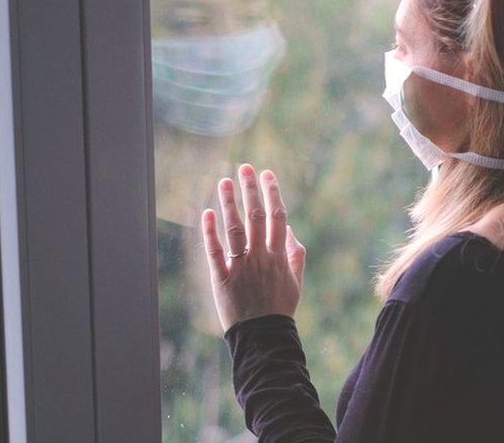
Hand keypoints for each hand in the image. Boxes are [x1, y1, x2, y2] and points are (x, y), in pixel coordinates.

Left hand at [201, 163, 306, 331]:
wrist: (263, 336)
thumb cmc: (280, 308)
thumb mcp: (296, 281)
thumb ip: (296, 254)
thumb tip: (289, 229)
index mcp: (279, 256)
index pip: (278, 217)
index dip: (273, 194)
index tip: (267, 175)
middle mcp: (260, 257)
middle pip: (256, 217)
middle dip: (250, 190)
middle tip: (245, 167)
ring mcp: (241, 267)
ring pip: (235, 229)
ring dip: (229, 203)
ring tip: (224, 181)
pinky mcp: (222, 279)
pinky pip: (215, 252)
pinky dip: (210, 231)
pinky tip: (207, 212)